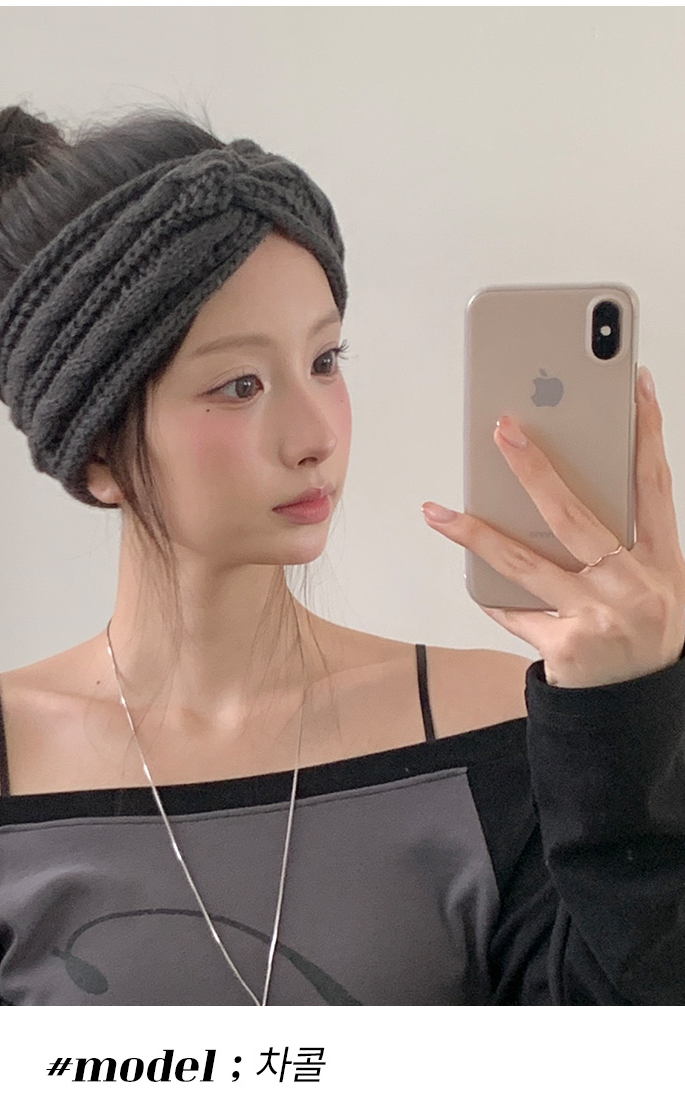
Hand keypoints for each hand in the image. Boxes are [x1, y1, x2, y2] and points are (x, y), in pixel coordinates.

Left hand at [424, 369, 684, 689]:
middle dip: (533, 468)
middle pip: (573, 515)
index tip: (635, 385)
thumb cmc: (639, 631)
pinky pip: (515, 610)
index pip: (655, 483)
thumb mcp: (652, 582)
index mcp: (661, 561)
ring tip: (438, 512)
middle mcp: (633, 586)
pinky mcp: (567, 647)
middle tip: (502, 429)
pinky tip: (469, 575)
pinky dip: (492, 593)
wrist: (635, 714)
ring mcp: (598, 618)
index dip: (647, 431)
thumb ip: (621, 538)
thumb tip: (553, 484)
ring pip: (525, 562)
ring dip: (475, 533)